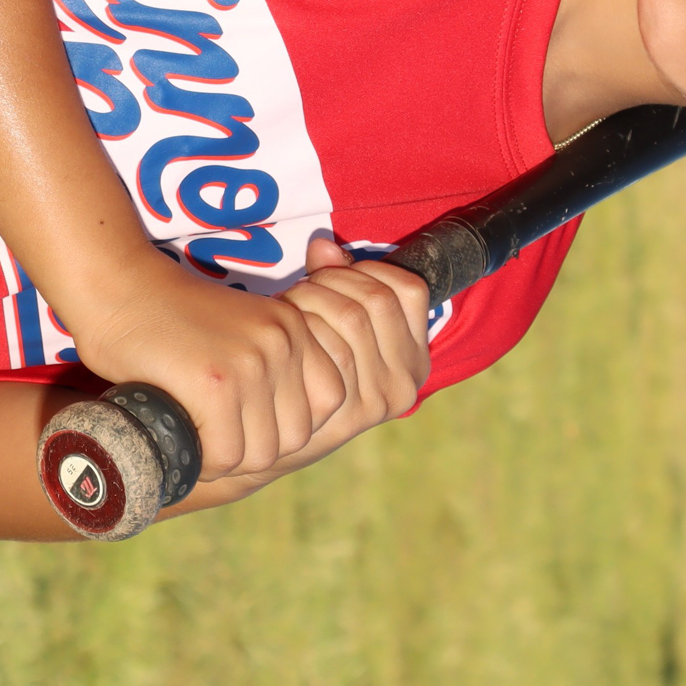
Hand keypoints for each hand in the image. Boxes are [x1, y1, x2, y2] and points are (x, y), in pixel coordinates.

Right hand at [63, 234, 432, 485]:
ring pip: (263, 451)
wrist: (116, 283)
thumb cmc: (170, 315)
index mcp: (295, 327)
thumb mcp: (242, 329)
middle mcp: (283, 341)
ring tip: (195, 436)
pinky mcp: (216, 382)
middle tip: (214, 434)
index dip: (287, 422)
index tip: (245, 418)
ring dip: (228, 457)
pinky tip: (178, 437)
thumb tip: (295, 432)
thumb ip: (273, 364)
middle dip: (257, 446)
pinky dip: (203, 460)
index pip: (329, 402)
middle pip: (298, 434)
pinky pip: (227, 453)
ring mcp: (253, 361)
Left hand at [270, 233, 431, 463]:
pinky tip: (283, 334)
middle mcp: (408, 379)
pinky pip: (330, 344)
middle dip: (330, 281)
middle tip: (299, 291)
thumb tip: (322, 245)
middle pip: (376, 298)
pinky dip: (302, 325)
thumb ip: (335, 282)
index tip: (330, 276)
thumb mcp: (331, 326)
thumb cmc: (302, 373)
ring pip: (352, 314)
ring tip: (287, 309)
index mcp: (414, 356)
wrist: (271, 440)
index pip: (408, 288)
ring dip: (311, 299)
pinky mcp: (351, 411)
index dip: (365, 270)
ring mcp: (381, 398)